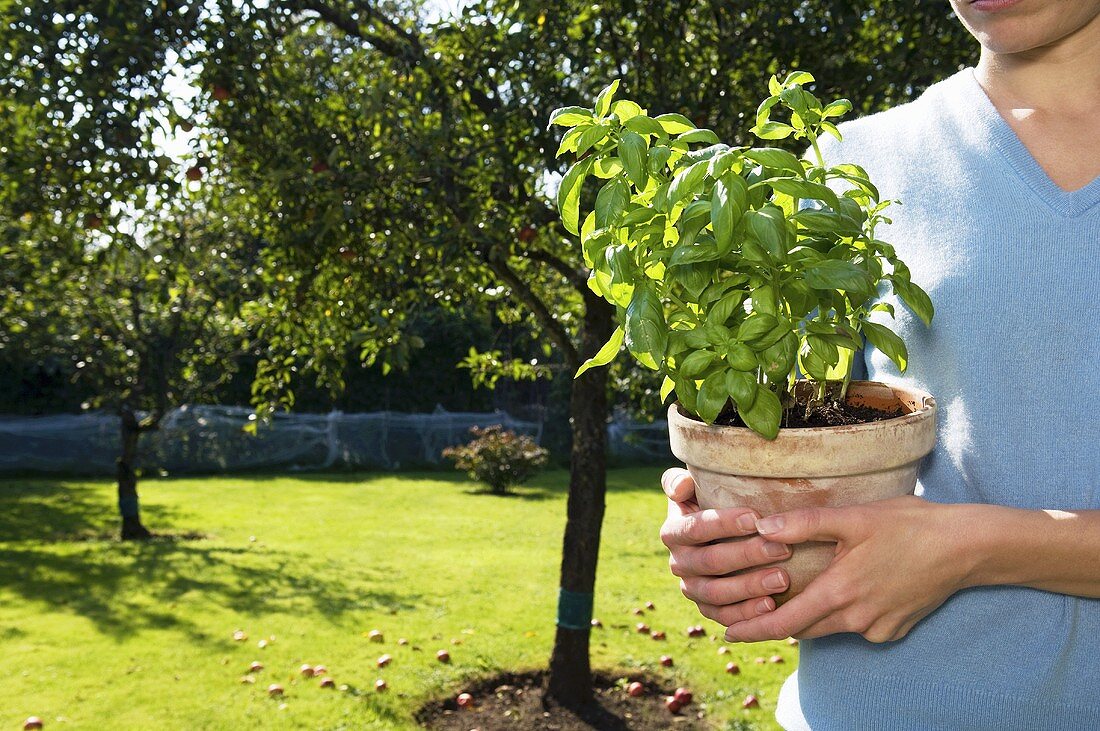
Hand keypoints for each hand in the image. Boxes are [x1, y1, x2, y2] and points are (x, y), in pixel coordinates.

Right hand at [660, 468, 792, 625]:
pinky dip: (746, 614)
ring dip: (750, 587)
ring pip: (717, 593)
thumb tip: (681, 487)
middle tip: (782, 549)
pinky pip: (724, 616)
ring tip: (783, 578)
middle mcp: (678, 562)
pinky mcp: (707, 608)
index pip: (696, 528)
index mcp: (673, 532)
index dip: (724, 524)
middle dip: (747, 555)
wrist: (722, 536)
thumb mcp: (698, 488)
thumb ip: (682, 482)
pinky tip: (771, 607)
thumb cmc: (715, 504)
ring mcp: (691, 588)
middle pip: (710, 562)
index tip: (757, 518)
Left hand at [723, 495, 972, 643]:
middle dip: (779, 620)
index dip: (753, 629)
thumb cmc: (908, 525)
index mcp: (839, 592)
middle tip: (756, 604)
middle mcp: (856, 619)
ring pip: (830, 627)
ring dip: (813, 614)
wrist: (965, 547)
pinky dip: (846, 613)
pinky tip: (853, 586)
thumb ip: (804, 523)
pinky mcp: (895, 630)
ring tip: (798, 593)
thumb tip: (761, 526)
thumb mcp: (853, 517)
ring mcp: (878, 628)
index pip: (783, 623)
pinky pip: (858, 627)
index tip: (728, 633)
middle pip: (803, 628)